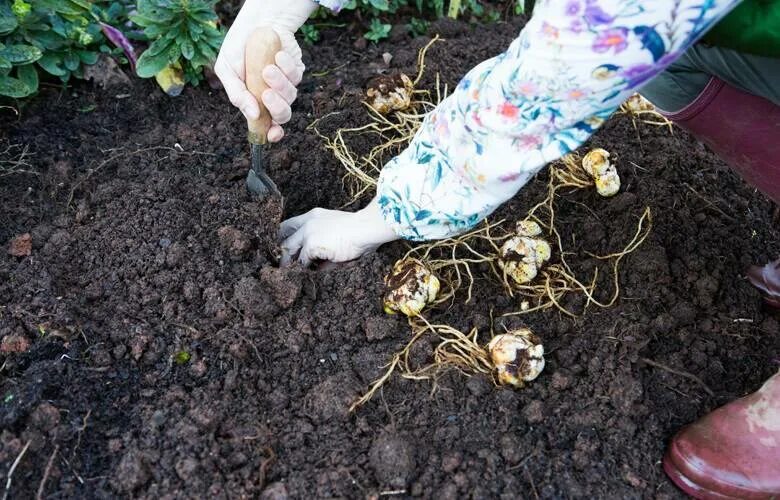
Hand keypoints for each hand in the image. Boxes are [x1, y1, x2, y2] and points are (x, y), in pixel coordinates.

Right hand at [214, 0, 316, 141]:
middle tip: (266, 93)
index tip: (273, 133)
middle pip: (283, 116)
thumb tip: (252, 116)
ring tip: (268, 67)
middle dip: (277, 107)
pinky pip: (297, 77)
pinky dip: (287, 67)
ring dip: (280, 84)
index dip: (271, 134)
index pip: (266, 125)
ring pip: (291, 97)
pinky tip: (278, 55)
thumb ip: (236, 93)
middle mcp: (271, 97)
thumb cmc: (238, 47)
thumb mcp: (227, 69)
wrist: (255, 22)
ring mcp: (285, 85)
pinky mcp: (296, 71)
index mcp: (253, 102)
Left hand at [279, 198, 398, 265]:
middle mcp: (308, 222)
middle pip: (285, 238)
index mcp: (314, 215)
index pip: (289, 225)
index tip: (280, 248)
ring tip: (288, 273)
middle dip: (282, 253)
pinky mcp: (311, 245)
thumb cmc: (361, 230)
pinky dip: (306, 269)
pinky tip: (307, 274)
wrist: (367, 227)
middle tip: (280, 265)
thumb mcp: (338, 231)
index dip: (283, 237)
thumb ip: (324, 242)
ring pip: (290, 250)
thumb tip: (317, 264)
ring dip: (290, 263)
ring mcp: (308, 233)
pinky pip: (303, 262)